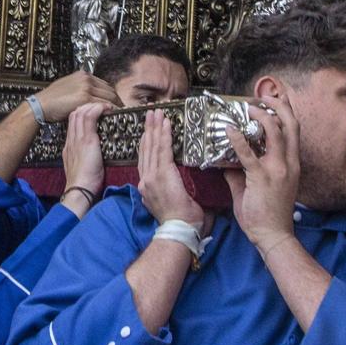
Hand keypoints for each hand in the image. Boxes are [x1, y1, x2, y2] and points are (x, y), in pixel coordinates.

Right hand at [34, 70, 115, 123]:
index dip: (112, 94)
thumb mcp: (68, 89)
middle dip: (117, 100)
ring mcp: (86, 87)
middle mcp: (86, 79)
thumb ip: (81, 90)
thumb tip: (92, 98)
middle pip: (109, 89)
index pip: (105, 84)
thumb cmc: (52, 100)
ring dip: (116, 105)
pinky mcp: (85, 97)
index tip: (116, 102)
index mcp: (83, 75)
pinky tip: (113, 114)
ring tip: (121, 113)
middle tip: (123, 109)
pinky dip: (110, 109)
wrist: (41, 105)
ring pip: (109, 96)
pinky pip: (103, 104)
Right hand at [61, 101, 106, 198]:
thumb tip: (93, 157)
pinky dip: (98, 109)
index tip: (92, 113)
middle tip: (99, 106)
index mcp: (69, 148)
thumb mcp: (80, 169)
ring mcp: (78, 139)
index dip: (81, 115)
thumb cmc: (84, 185)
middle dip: (86, 107)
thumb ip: (84, 160)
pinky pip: (90, 117)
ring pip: (80, 113)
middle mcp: (71, 141)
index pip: (72, 124)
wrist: (80, 190)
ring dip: (93, 106)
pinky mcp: (87, 140)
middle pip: (74, 115)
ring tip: (104, 106)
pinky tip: (105, 108)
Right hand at [137, 110, 203, 230]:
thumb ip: (183, 192)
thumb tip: (199, 186)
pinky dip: (163, 135)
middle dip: (149, 129)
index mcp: (149, 186)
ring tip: (156, 113)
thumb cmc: (183, 223)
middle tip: (151, 113)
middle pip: (147, 149)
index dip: (149, 142)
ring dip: (155, 127)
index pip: (147, 159)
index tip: (151, 129)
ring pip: (153, 146)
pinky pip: (162, 150)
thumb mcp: (178, 204)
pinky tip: (165, 124)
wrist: (179, 231)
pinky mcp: (161, 175)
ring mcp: (151, 176)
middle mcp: (146, 179)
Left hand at [223, 106, 299, 253]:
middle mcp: (290, 163)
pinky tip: (228, 131)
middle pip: (291, 124)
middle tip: (263, 97)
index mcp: (292, 164)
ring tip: (247, 109)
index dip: (286, 111)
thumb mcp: (258, 187)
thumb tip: (226, 160)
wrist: (273, 235)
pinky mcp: (262, 177)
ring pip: (275, 132)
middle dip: (279, 106)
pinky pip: (249, 154)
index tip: (276, 99)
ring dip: (261, 116)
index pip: (294, 130)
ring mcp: (278, 169)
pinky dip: (238, 140)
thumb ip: (242, 171)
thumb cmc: (267, 214)